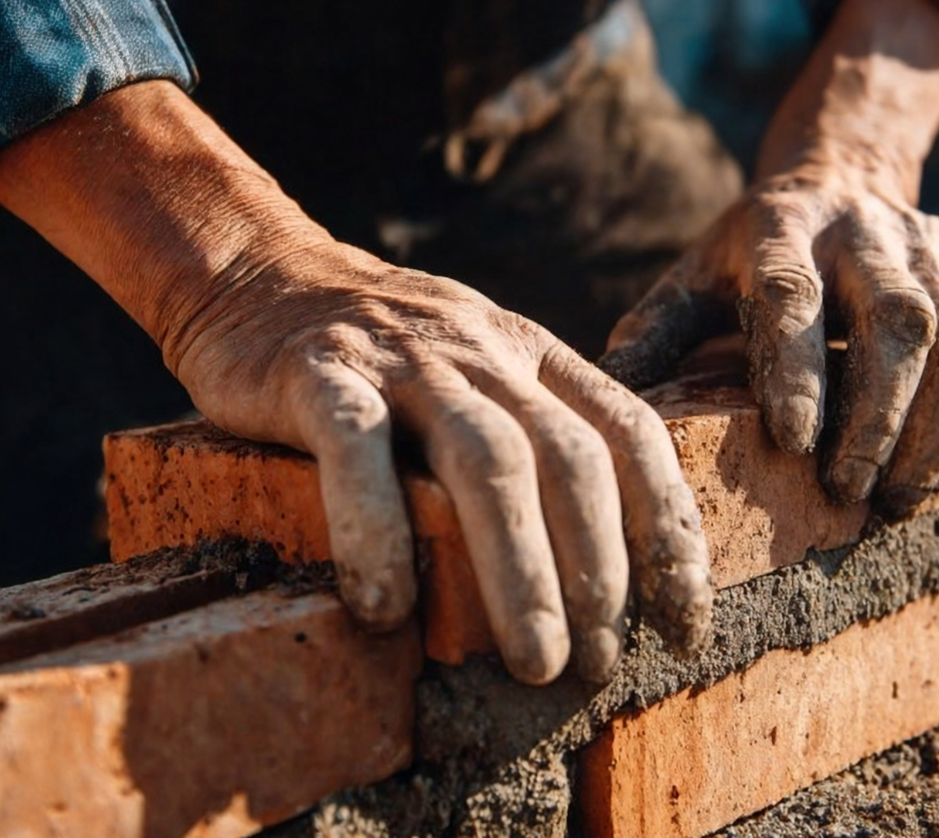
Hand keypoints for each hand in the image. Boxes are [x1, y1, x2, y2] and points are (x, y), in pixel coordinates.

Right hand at [0, 82, 710, 685]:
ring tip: (533, 662)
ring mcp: (401, 358)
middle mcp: (483, 350)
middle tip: (598, 667)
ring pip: (486, 460)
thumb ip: (533, 436)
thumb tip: (600, 570)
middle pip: (570, 459)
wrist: (255, 271)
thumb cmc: (376, 355)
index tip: (683, 622)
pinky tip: (383, 610)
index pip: (632, 433)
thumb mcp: (476, 372)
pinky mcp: (317, 372)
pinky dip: (375, 532)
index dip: (670, 530)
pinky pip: (356, 451)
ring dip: (521, 571)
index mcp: (532, 355)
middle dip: (599, 571)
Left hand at [602, 158, 938, 515]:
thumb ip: (655, 333)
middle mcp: (863, 229)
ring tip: (895, 498)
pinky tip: (930, 469)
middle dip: (878, 418)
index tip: (796, 443)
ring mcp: (926, 246)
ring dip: (933, 432)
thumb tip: (605, 398)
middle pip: (894, 323)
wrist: (840, 175)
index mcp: (780, 226)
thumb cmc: (750, 253)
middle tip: (848, 491)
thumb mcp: (693, 274)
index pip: (793, 297)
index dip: (798, 371)